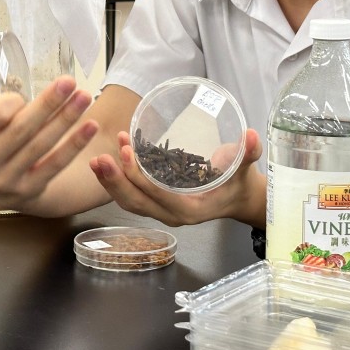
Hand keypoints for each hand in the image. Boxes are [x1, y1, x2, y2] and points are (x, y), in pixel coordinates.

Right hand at [0, 76, 96, 213]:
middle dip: (48, 103)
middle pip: (21, 129)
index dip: (12, 101)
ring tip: (84, 97)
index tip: (22, 95)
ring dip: (66, 118)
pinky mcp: (30, 191)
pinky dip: (75, 143)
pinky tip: (91, 126)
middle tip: (70, 82)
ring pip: (41, 145)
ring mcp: (6, 182)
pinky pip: (56, 164)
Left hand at [89, 128, 264, 226]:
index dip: (141, 176)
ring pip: (129, 202)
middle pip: (137, 202)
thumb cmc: (238, 183)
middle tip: (102, 157)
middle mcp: (172, 214)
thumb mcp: (245, 168)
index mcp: (191, 209)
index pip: (159, 195)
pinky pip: (132, 196)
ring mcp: (162, 211)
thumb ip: (248, 153)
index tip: (127, 153)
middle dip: (116, 181)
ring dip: (111, 182)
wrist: (237, 199)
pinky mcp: (156, 204)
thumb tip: (252, 136)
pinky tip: (108, 159)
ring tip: (96, 159)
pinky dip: (118, 181)